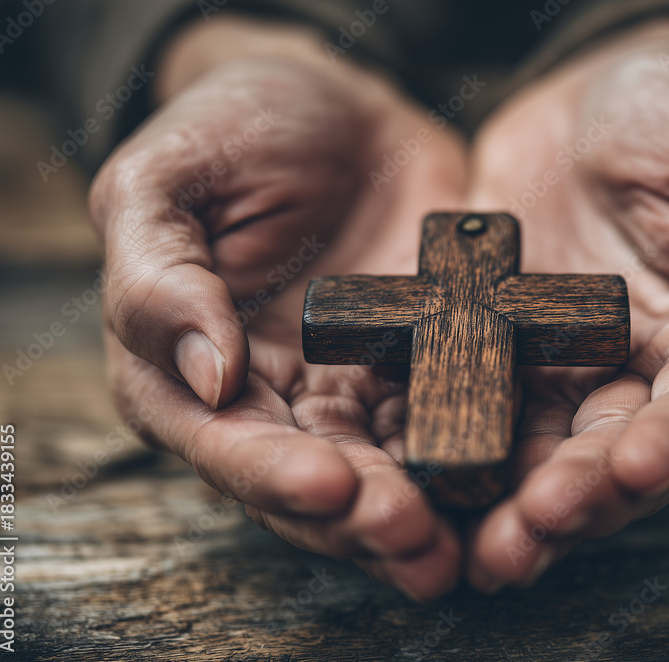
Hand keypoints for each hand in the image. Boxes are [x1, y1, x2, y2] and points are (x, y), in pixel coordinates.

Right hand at [89, 18, 467, 599]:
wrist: (333, 106)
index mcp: (186, 372)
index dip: (272, 474)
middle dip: (360, 519)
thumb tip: (208, 379)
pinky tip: (506, 490)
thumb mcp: (164, 180)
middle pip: (310, 483)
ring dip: (419, 518)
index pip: (224, 443)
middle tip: (414, 540)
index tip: (328, 487)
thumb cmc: (230, 129)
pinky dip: (469, 462)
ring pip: (382, 475)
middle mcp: (268, 401)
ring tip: (460, 549)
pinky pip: (443, 424)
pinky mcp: (417, 371)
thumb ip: (162, 277)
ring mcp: (348, 392)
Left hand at [463, 20, 668, 590]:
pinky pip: (490, 411)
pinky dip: (470, 451)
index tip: (635, 468)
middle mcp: (654, 377)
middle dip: (586, 497)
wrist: (596, 92)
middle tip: (537, 527)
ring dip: (524, 505)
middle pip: (623, 457)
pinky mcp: (513, 357)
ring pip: (554, 455)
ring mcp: (579, 374)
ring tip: (489, 549)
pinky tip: (435, 488)